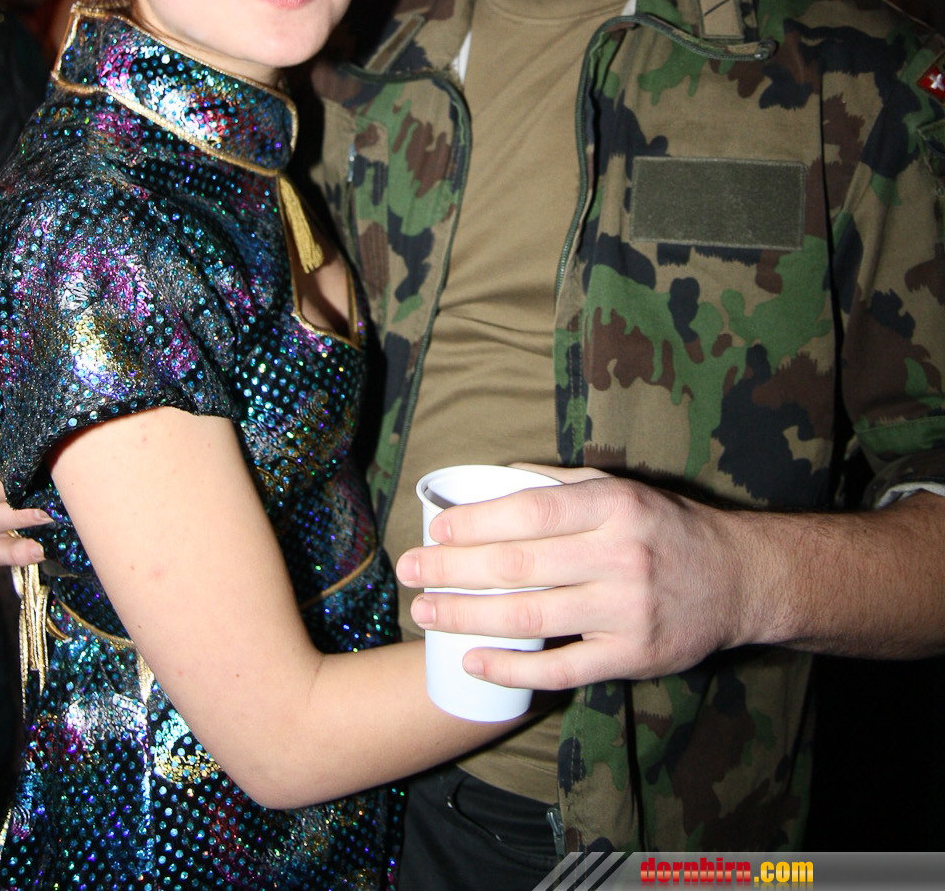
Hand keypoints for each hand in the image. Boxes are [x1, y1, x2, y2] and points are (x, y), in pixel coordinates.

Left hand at [395, 467, 747, 691]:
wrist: (737, 579)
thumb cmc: (667, 527)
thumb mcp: (622, 489)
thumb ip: (562, 485)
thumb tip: (496, 478)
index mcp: (613, 506)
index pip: (530, 513)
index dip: (476, 522)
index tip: (436, 530)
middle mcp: (620, 555)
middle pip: (519, 565)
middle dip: (454, 570)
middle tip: (409, 572)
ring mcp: (626, 610)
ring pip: (531, 616)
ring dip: (468, 616)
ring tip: (426, 612)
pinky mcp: (632, 657)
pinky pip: (561, 668)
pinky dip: (512, 668)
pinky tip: (474, 661)